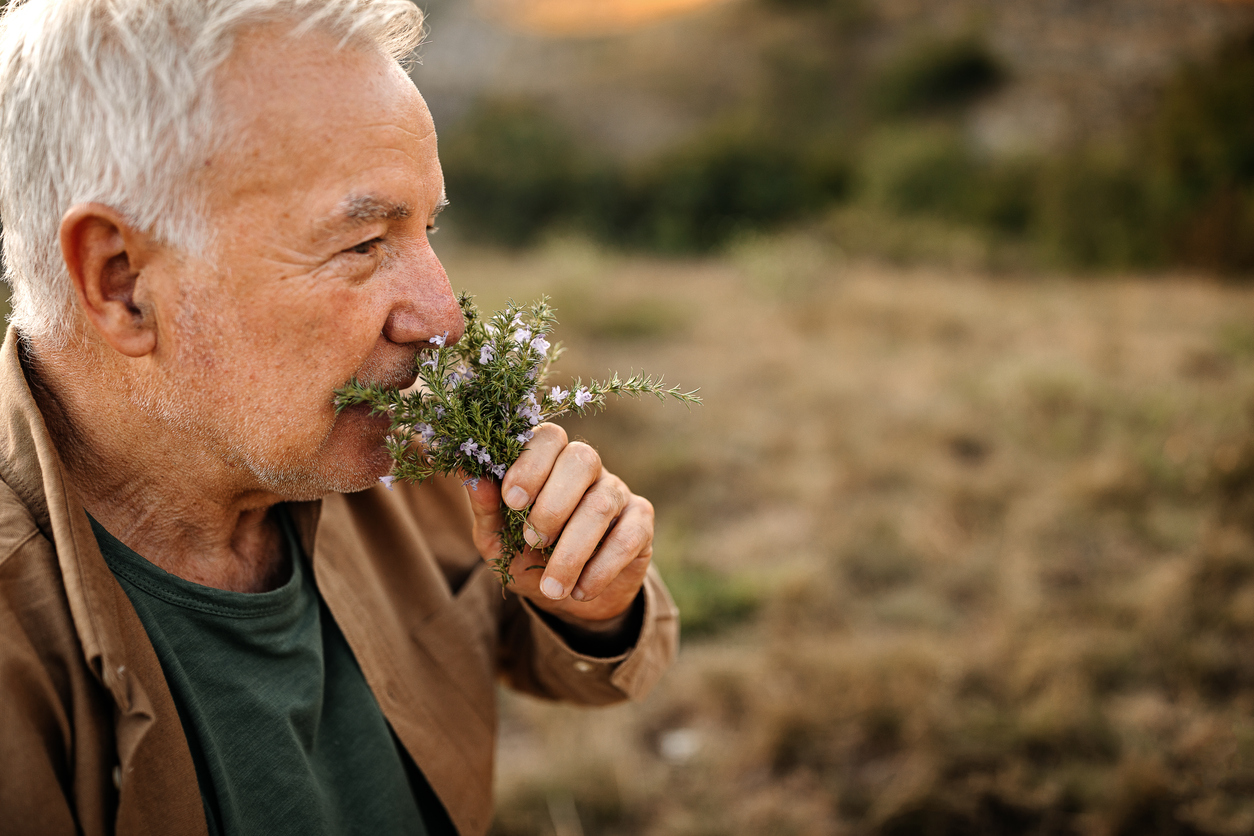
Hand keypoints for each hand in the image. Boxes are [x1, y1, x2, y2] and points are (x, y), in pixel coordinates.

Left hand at [465, 423, 653, 628]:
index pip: (549, 437)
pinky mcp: (640, 522)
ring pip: (601, 505)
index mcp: (548, 461)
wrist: (563, 596)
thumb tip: (469, 474)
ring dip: (572, 551)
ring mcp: (617, 492)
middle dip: (553, 504)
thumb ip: (486, 508)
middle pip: (582, 460)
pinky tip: (579, 591)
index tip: (513, 501)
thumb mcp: (497, 539)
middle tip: (533, 541)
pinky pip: (627, 537)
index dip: (531, 463)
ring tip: (551, 587)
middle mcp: (586, 468)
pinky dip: (600, 569)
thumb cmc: (524, 556)